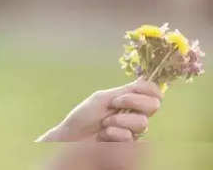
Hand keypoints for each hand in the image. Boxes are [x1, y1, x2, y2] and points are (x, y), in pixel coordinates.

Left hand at [37, 77, 162, 141]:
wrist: (73, 136)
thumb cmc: (85, 115)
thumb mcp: (103, 98)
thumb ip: (125, 91)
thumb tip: (143, 78)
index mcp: (130, 101)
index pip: (153, 93)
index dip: (150, 90)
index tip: (134, 89)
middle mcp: (135, 115)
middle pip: (153, 106)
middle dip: (132, 101)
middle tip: (113, 103)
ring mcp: (133, 131)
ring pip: (142, 123)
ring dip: (118, 120)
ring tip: (103, 124)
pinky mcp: (129, 147)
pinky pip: (129, 137)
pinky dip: (113, 134)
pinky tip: (102, 136)